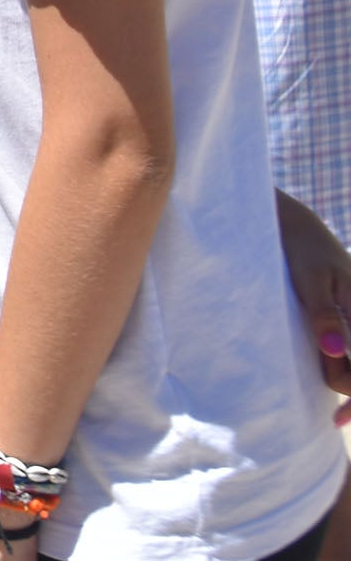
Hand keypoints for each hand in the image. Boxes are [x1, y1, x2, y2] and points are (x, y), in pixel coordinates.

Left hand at [275, 189, 350, 422]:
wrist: (298, 226)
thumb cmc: (301, 251)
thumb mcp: (309, 280)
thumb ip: (324, 315)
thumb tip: (334, 351)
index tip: (337, 418)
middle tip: (335, 416)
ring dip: (350, 381)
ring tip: (334, 405)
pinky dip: (348, 369)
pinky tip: (336, 374)